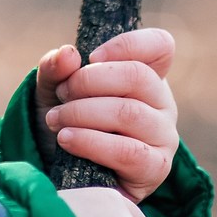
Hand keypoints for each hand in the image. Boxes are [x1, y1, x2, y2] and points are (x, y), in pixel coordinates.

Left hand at [34, 29, 180, 203]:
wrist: (61, 172)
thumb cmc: (66, 122)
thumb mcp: (53, 90)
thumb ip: (56, 68)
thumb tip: (67, 54)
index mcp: (146, 75)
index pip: (160, 45)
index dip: (127, 44)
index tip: (92, 57)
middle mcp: (162, 103)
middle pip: (138, 76)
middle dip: (89, 80)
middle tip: (62, 94)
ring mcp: (163, 136)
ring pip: (129, 113)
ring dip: (82, 113)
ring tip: (55, 120)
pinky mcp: (155, 168)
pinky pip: (128, 151)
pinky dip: (91, 142)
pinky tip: (66, 139)